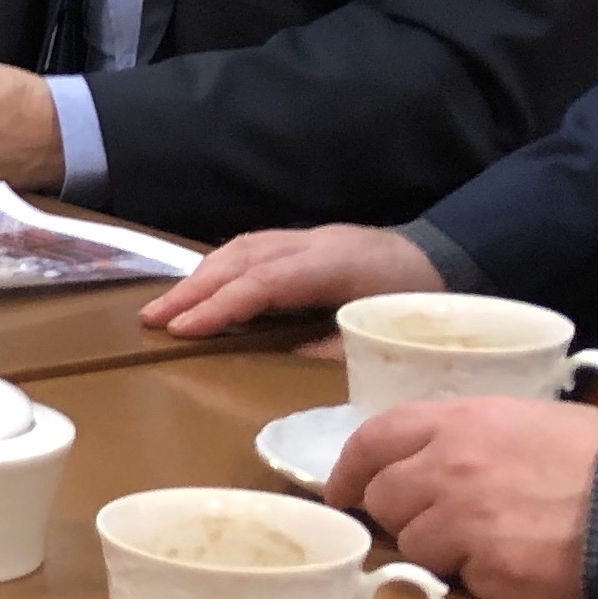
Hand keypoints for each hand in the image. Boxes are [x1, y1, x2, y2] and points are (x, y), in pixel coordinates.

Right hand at [145, 223, 443, 335]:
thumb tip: (280, 362)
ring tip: (164, 307)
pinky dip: (217, 267)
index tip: (183, 331)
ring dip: (197, 277)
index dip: (221, 306)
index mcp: (332, 264)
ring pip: (237, 249)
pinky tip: (199, 285)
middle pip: (238, 261)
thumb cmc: (416, 303)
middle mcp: (311, 243)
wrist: (446, 257)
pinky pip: (248, 248)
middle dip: (192, 290)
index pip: (263, 283)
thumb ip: (332, 344)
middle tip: (151, 319)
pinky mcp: (302, 239)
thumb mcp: (382, 330)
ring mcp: (304, 236)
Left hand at [331, 397, 597, 598]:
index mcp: (459, 421)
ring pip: (418, 546)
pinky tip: (522, 563)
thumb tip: (425, 463)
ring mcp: (466, 522)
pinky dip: (485, 578)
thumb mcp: (528, 421)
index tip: (341, 492)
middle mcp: (450, 467)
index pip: (374, 438)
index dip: (350, 468)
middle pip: (385, 500)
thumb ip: (467, 437)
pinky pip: (464, 580)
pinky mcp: (490, 572)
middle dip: (402, 514)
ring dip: (445, 550)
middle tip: (439, 522)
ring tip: (497, 540)